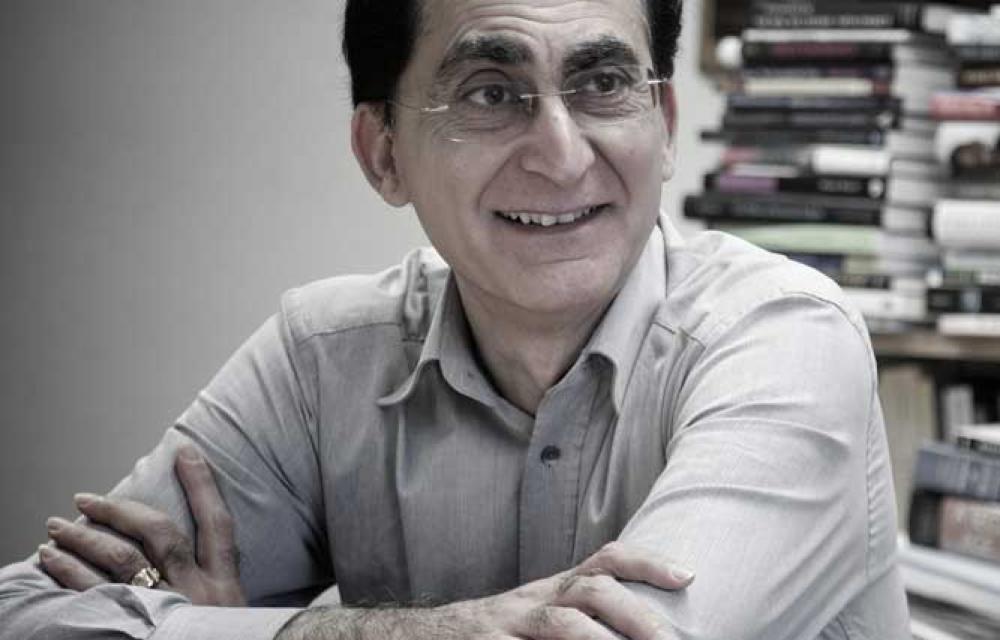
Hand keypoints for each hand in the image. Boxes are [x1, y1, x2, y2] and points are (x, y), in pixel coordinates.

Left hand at [38, 444, 245, 606]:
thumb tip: (179, 563)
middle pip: (159, 535)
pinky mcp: (132, 635)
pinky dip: (68, 575)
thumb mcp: (231, 623)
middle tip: (84, 498)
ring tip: (55, 528)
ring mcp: (165, 615)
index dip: (203, 485)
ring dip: (83, 538)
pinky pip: (93, 598)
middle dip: (119, 510)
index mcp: (227, 590)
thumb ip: (212, 593)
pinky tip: (49, 562)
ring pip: (120, 561)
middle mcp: (197, 597)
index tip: (185, 450)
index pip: (219, 524)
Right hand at [460, 542, 692, 638]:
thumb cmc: (502, 632)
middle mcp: (536, 600)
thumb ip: (583, 614)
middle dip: (635, 615)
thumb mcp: (544, 613)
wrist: (428, 637)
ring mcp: (511, 625)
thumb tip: (647, 626)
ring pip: (561, 624)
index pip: (606, 561)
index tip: (687, 576)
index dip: (646, 563)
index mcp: (555, 589)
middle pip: (591, 590)